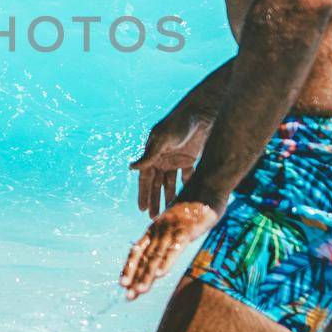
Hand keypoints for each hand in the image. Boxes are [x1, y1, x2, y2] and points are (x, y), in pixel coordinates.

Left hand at [119, 200, 221, 299]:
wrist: (208, 185)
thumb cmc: (194, 207)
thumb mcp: (177, 223)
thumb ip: (170, 237)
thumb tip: (166, 251)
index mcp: (155, 229)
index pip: (138, 251)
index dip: (129, 267)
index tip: (123, 285)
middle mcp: (159, 230)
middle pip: (144, 257)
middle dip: (135, 277)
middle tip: (127, 296)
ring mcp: (172, 230)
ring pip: (156, 256)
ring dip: (147, 275)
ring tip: (139, 291)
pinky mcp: (186, 230)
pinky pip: (175, 249)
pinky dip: (167, 261)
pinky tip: (160, 274)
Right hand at [130, 103, 210, 217]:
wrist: (201, 114)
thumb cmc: (178, 124)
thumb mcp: (162, 140)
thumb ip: (149, 155)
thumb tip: (131, 168)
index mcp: (152, 154)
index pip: (146, 178)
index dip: (143, 194)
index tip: (142, 209)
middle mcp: (162, 158)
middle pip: (157, 184)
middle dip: (155, 200)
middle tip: (154, 217)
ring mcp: (176, 159)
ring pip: (171, 183)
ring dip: (170, 196)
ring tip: (169, 211)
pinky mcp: (190, 158)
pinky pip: (186, 176)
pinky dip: (186, 186)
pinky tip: (187, 197)